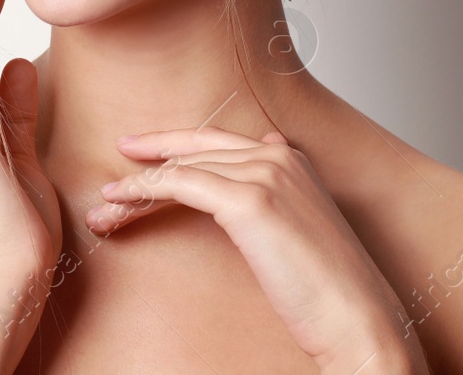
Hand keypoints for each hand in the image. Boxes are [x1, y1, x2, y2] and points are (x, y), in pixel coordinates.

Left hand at [86, 127, 427, 374]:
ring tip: (104, 208)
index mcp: (293, 159)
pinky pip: (179, 185)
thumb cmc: (330, 290)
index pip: (220, 143)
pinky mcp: (249, 200)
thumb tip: (253, 172)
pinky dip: (143, 192)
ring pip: (181, 169)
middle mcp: (279, 156)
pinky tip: (120, 205)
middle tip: (117, 160)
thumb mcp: (299, 232)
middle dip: (151, 154)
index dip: (178, 147)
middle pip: (197, 148)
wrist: (358, 319)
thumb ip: (277, 198)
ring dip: (136, 188)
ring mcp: (265, 173)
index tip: (145, 156)